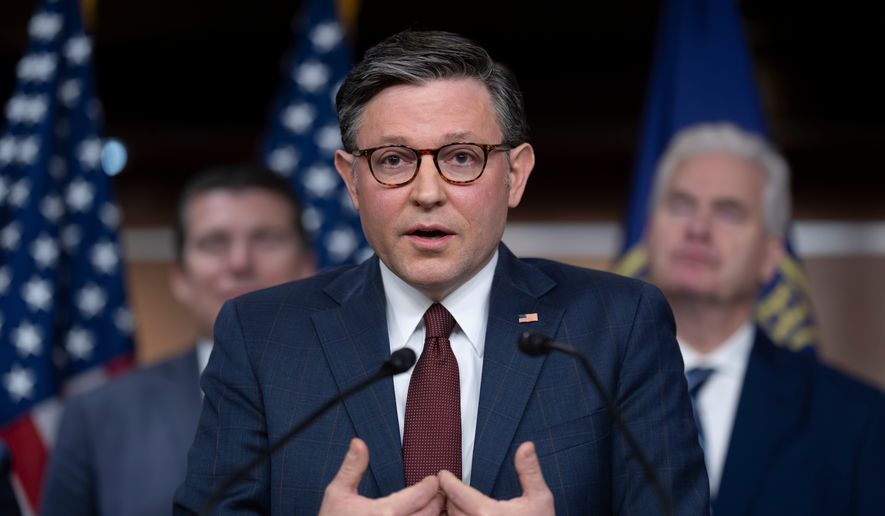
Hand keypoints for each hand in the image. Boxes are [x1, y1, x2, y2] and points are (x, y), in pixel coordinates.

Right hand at [319, 438, 443, 515]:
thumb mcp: (337, 492)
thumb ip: (352, 467)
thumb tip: (358, 443)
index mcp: (384, 513)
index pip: (419, 496)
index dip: (430, 485)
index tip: (433, 479)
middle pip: (430, 513)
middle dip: (436, 499)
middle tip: (438, 489)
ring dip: (433, 514)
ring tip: (432, 504)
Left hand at [439, 441, 553, 515]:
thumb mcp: (540, 497)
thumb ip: (529, 471)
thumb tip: (526, 446)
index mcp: (490, 514)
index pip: (459, 494)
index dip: (448, 482)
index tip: (442, 474)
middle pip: (452, 508)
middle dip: (449, 495)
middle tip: (447, 484)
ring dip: (452, 510)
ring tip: (452, 499)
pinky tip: (462, 514)